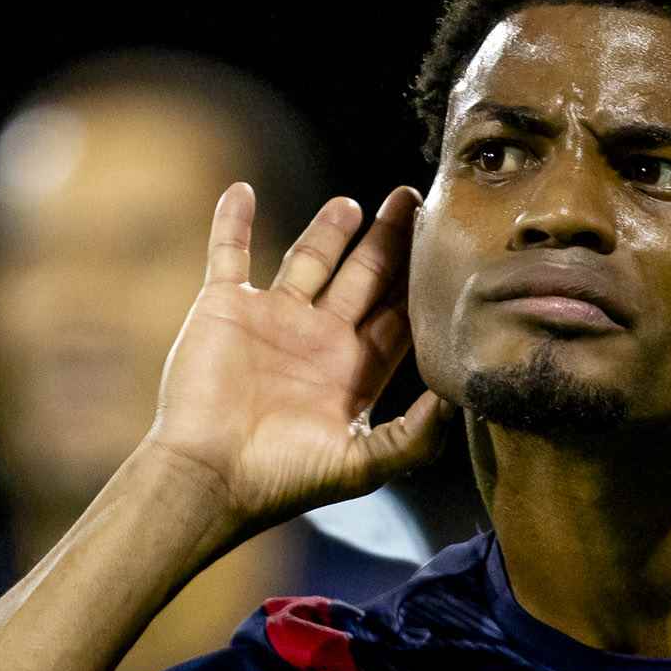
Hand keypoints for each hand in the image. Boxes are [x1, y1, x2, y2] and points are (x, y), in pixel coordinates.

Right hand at [139, 184, 446, 535]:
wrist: (208, 477)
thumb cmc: (283, 479)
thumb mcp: (362, 465)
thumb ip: (416, 435)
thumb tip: (462, 399)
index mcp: (354, 371)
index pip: (400, 314)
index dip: (422, 280)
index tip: (448, 241)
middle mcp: (318, 339)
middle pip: (364, 277)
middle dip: (389, 240)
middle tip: (412, 199)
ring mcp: (271, 320)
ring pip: (307, 260)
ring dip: (328, 230)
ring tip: (352, 203)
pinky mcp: (224, 308)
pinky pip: (229, 253)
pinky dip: (232, 221)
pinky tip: (242, 190)